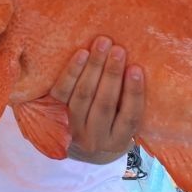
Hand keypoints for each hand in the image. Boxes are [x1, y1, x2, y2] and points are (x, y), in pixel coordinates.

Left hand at [50, 36, 144, 163]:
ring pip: (83, 95)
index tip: (136, 69)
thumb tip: (138, 67)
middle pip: (104, 103)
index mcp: (118, 142)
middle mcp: (94, 139)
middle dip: (112, 74)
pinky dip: (72, 71)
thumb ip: (130, 105)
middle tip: (118, 50)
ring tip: (102, 44)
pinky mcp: (52, 116)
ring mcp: (72, 129)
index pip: (129, 117)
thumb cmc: (110, 127)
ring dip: (94, 67)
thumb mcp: (124, 127)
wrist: (77, 147)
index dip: (133, 92)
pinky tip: (82, 53)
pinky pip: (62, 91)